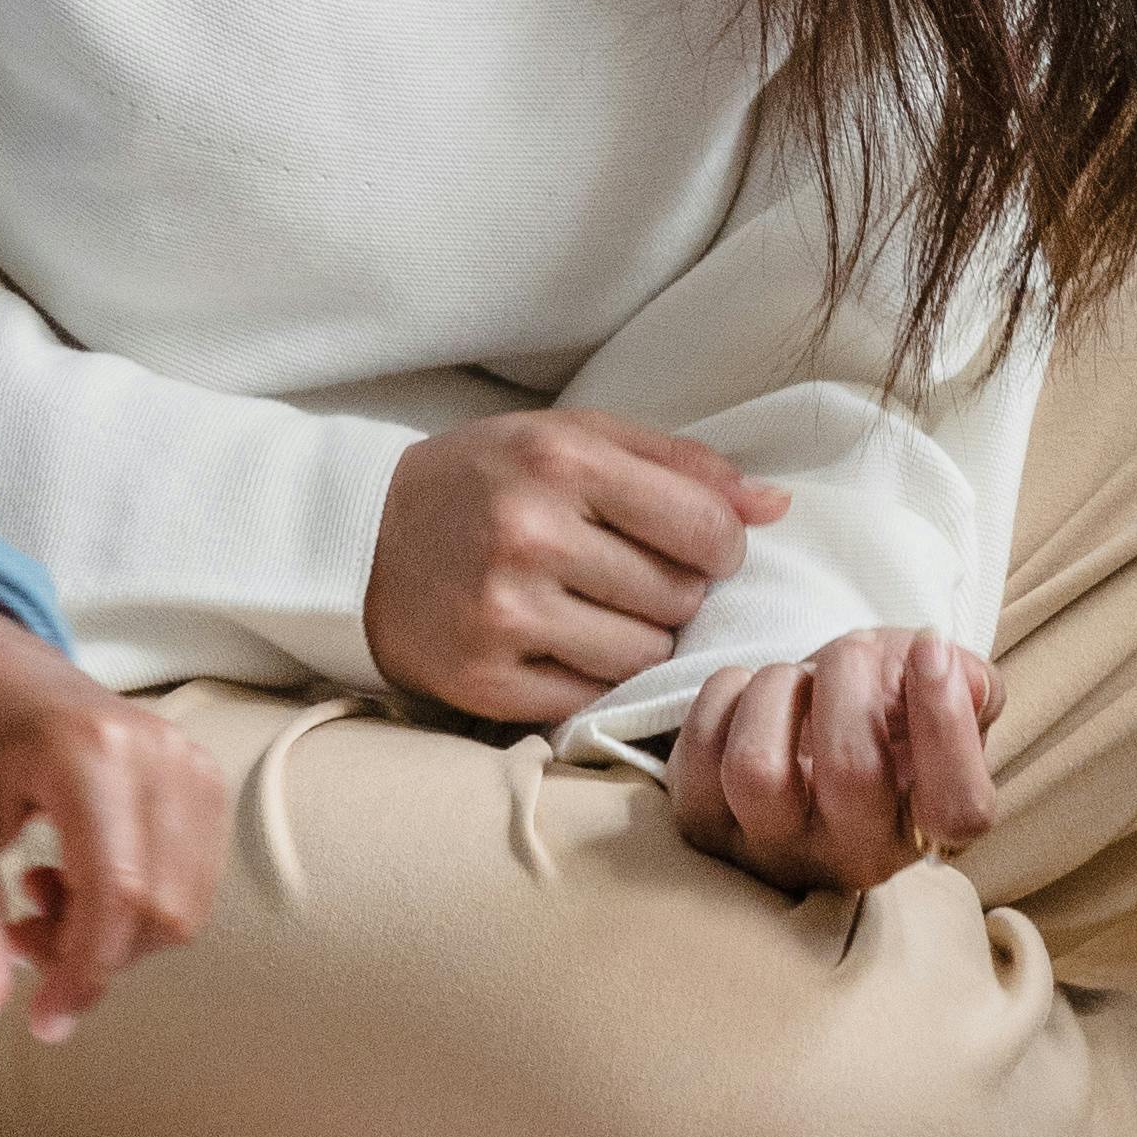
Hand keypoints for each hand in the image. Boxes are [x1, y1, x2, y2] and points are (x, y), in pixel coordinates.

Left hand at [0, 588, 228, 1039]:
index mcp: (88, 750)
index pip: (118, 893)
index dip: (85, 974)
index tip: (43, 1025)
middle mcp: (158, 749)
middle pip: (159, 910)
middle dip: (90, 954)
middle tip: (17, 931)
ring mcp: (191, 759)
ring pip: (184, 906)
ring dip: (113, 935)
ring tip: (40, 893)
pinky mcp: (202, 775)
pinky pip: (192, 882)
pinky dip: (137, 907)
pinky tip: (76, 874)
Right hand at [364, 413, 789, 725]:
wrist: (360, 540)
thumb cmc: (486, 482)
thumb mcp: (572, 438)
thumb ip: (680, 464)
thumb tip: (777, 506)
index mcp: (560, 460)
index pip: (707, 529)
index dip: (719, 547)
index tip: (692, 547)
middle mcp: (531, 534)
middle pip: (680, 597)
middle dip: (671, 592)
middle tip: (622, 576)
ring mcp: (504, 612)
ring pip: (645, 655)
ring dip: (637, 640)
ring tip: (592, 610)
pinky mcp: (483, 678)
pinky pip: (591, 697)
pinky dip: (590, 676)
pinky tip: (558, 644)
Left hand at [672, 626, 1001, 894]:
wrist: (803, 754)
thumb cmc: (880, 725)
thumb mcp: (938, 705)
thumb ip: (968, 688)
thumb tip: (953, 671)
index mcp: (924, 830)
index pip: (956, 809)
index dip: (947, 724)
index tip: (931, 647)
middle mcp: (849, 856)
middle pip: (850, 770)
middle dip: (850, 676)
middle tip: (854, 650)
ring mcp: (768, 849)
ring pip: (757, 768)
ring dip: (778, 687)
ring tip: (794, 678)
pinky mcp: (703, 825)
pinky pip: (701, 747)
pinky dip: (725, 693)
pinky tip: (749, 696)